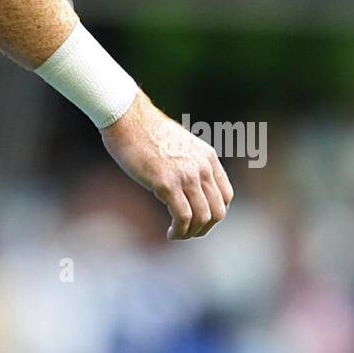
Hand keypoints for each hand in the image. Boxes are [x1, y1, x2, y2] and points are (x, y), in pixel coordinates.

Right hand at [101, 91, 232, 239]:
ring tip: (176, 234)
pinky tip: (170, 232)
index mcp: (207, 157)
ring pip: (202, 217)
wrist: (127, 118)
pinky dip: (179, 231)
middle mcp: (202, 167)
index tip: (199, 220)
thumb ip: (188, 163)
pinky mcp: (167, 183)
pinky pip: (183, 217)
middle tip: (188, 232)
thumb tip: (183, 185)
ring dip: (191, 233)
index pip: (225, 195)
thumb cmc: (145, 131)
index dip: (214, 213)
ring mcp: (186, 175)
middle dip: (204, 228)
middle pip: (217, 211)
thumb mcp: (178, 145)